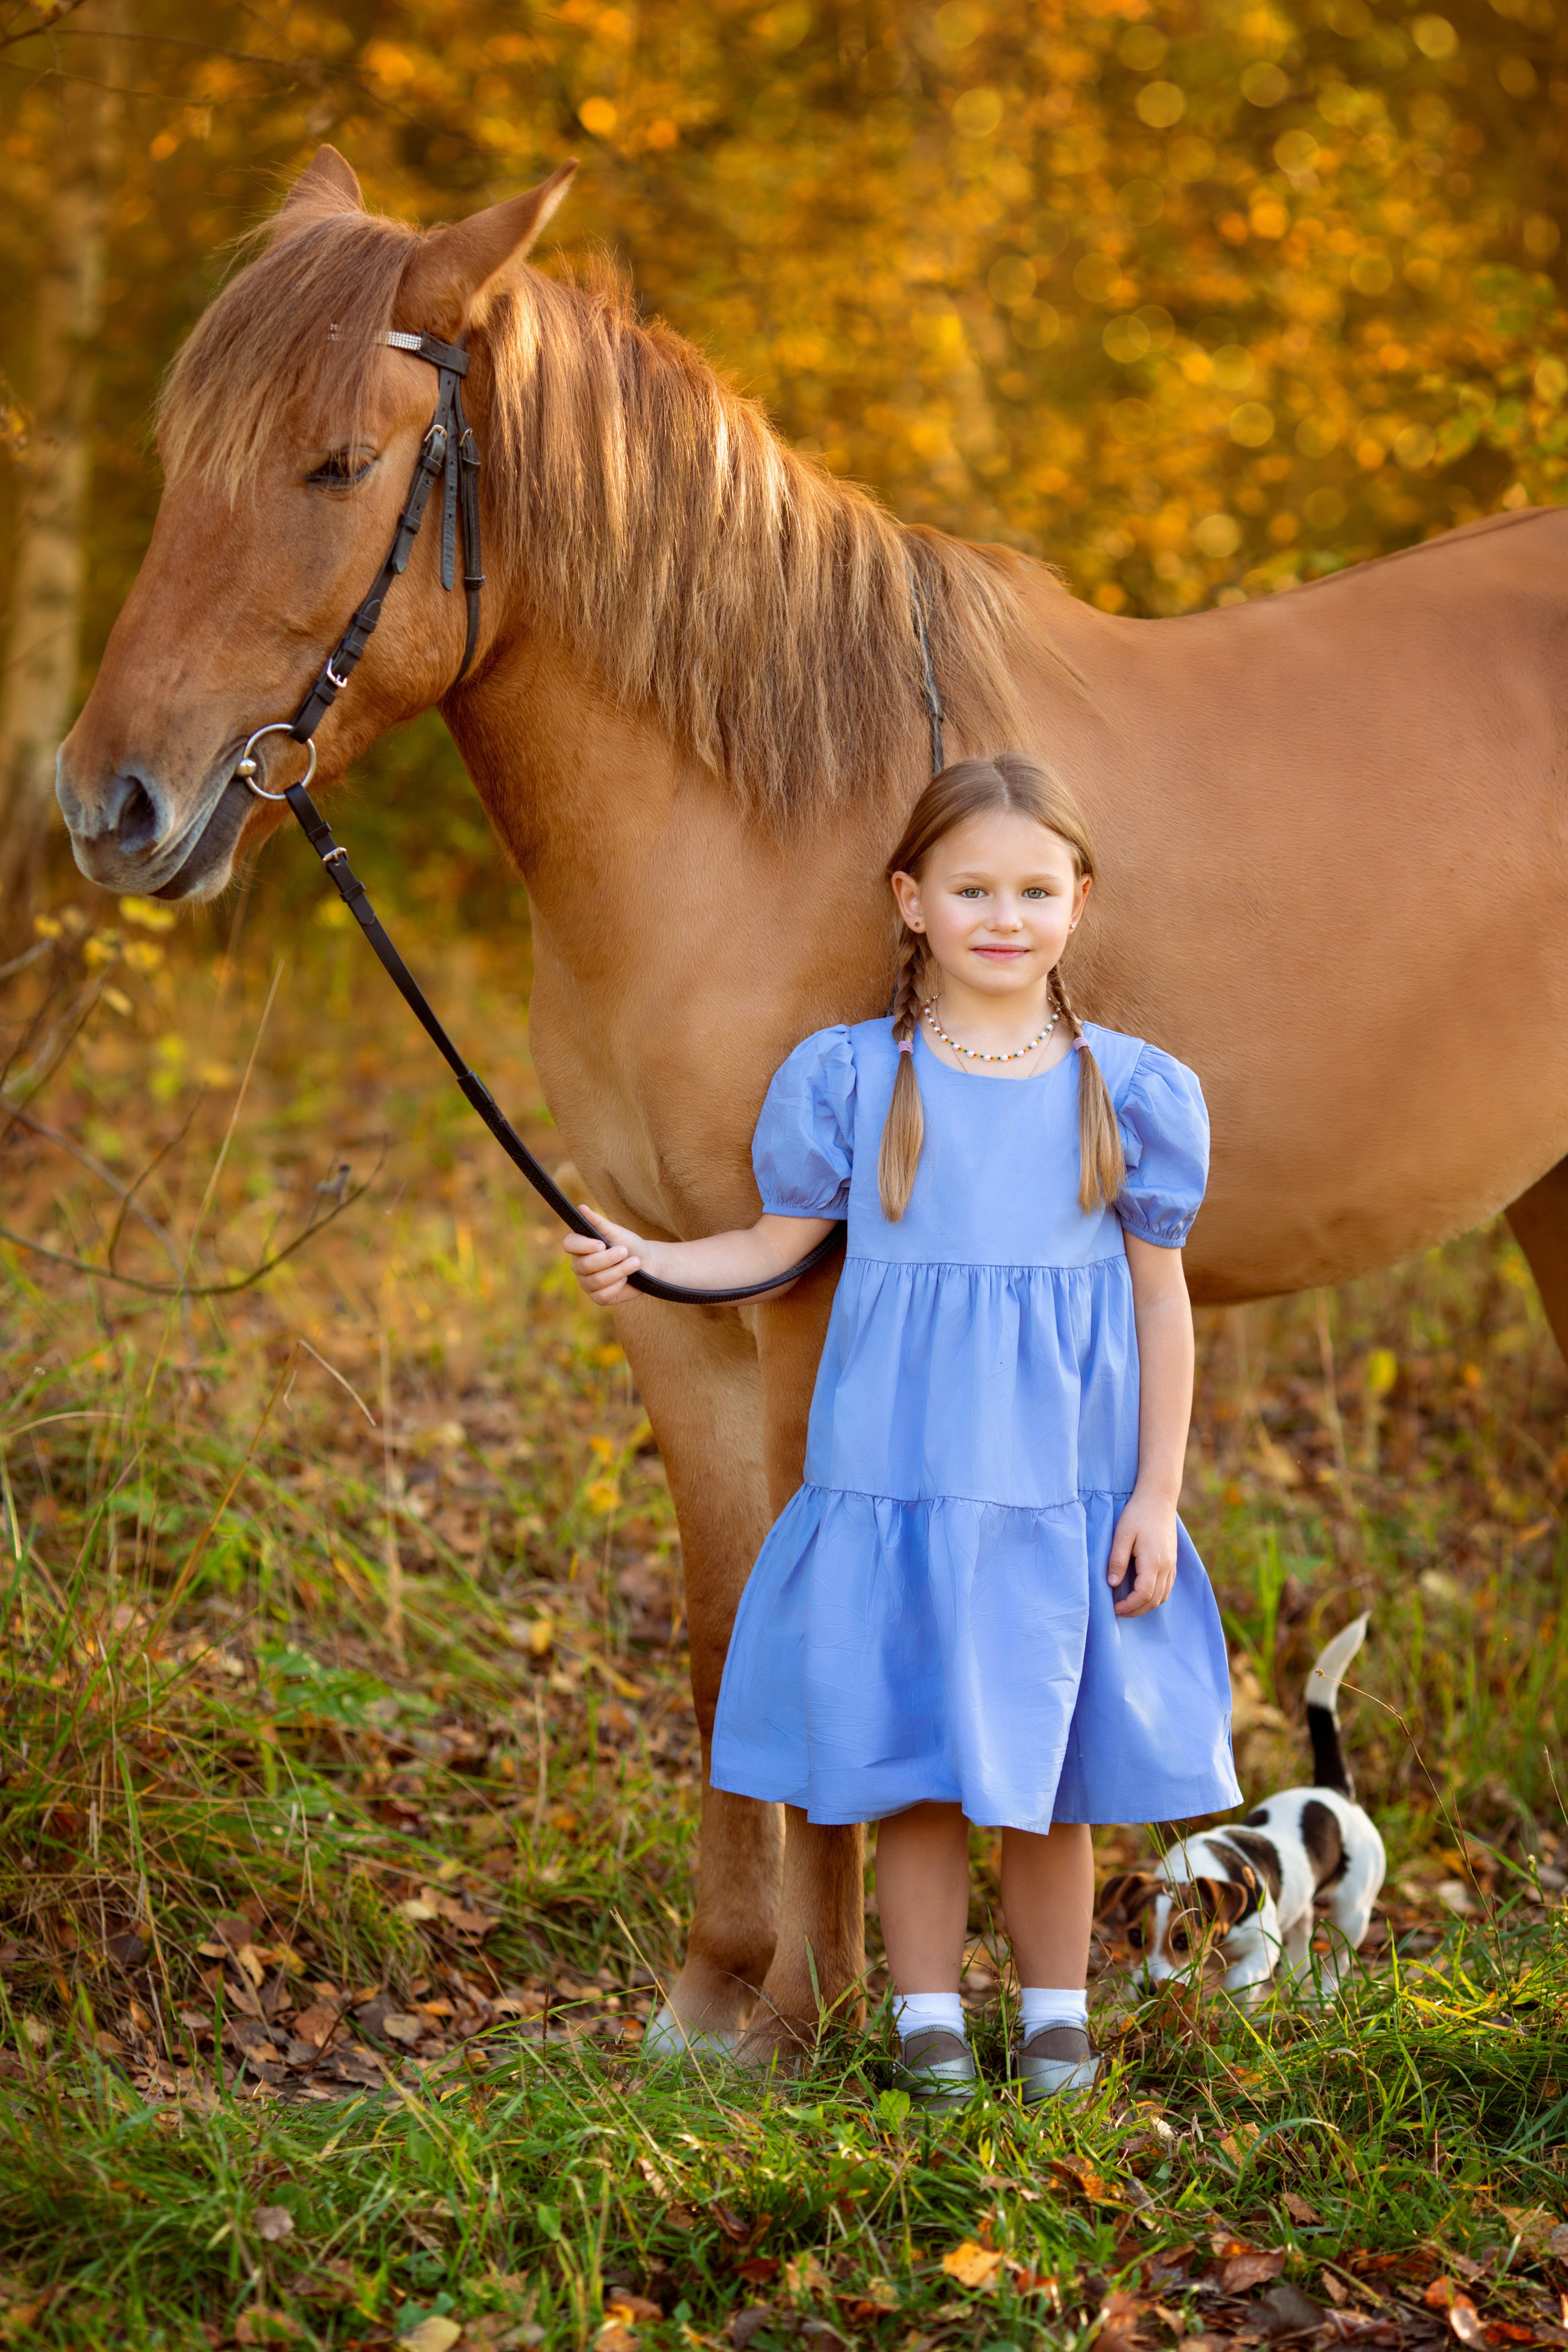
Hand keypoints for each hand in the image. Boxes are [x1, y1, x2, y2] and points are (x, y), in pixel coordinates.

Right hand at [562, 1206, 651, 1302]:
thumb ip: (598, 1222)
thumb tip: (581, 1207)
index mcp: (580, 1247)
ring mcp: (587, 1283)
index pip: (569, 1245)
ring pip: (595, 1281)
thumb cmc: (630, 1245)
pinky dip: (618, 1285)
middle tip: (625, 1251)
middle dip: (608, 1259)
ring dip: (618, 1271)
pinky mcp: (599, 1297)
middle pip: (584, 1265)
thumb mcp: (616, 1232)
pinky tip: (626, 1279)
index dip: (583, 1246)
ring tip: (635, 1263)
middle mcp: (579, 1266)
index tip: (602, 1244)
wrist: (647, 1263)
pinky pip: (602, 1295)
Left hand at [1107, 1487, 1178, 1617]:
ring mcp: (1172, 1565)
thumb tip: (1111, 1584)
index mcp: (1153, 1562)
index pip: (1143, 1595)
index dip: (1129, 1606)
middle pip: (1155, 1601)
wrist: (1158, 1499)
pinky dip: (1155, 1596)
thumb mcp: (1122, 1535)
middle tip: (1118, 1610)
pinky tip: (1141, 1593)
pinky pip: (1167, 1587)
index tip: (1113, 1607)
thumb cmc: (1137, 1515)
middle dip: (1136, 1610)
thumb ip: (1117, 1560)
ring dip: (1146, 1605)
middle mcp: (1166, 1566)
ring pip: (1163, 1596)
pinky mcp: (1172, 1561)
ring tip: (1128, 1605)